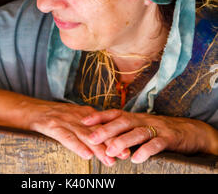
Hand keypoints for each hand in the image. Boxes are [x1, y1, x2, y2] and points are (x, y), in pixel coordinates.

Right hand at [29, 101, 116, 166]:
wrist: (31, 109)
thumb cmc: (53, 116)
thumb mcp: (73, 117)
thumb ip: (87, 126)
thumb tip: (103, 139)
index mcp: (83, 113)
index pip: (102, 126)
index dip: (115, 137)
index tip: (127, 147)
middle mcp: (77, 116)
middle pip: (96, 131)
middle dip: (111, 143)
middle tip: (124, 155)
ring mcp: (65, 120)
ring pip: (84, 136)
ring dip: (98, 148)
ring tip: (109, 160)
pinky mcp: (53, 127)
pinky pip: (67, 138)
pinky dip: (77, 146)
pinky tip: (86, 155)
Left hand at [81, 109, 210, 163]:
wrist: (189, 131)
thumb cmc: (160, 130)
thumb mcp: (141, 127)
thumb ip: (125, 130)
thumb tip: (102, 136)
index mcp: (135, 117)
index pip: (114, 113)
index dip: (99, 116)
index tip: (83, 120)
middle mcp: (143, 120)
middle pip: (123, 121)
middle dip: (106, 129)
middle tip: (91, 138)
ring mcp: (156, 128)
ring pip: (137, 132)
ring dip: (122, 141)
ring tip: (110, 151)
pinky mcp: (168, 138)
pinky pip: (156, 144)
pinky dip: (145, 150)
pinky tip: (136, 159)